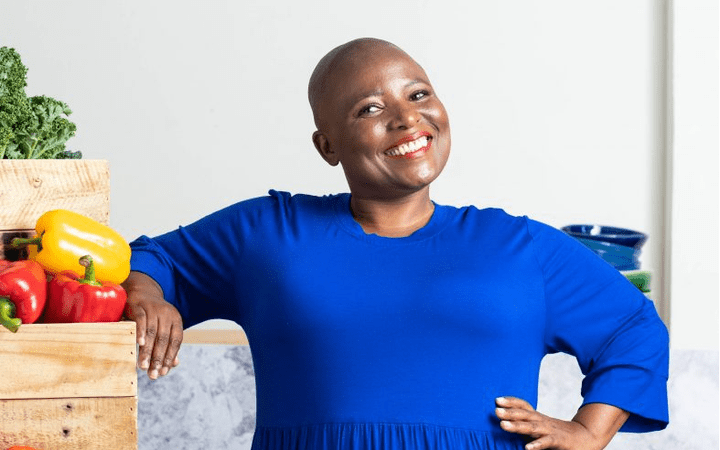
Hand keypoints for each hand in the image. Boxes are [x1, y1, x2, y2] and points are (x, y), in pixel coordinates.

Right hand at [122, 271, 182, 379]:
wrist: (142, 292)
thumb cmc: (154, 315)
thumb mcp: (163, 328)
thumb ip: (169, 345)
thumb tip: (175, 364)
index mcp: (176, 320)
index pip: (176, 341)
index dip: (170, 357)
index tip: (164, 372)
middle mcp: (167, 314)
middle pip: (164, 339)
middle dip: (158, 359)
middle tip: (152, 375)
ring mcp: (154, 309)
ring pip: (152, 332)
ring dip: (147, 351)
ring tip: (142, 366)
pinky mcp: (140, 306)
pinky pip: (141, 320)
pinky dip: (141, 332)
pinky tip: (139, 343)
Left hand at [495, 397, 618, 449]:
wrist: (585, 437)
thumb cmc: (558, 434)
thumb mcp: (541, 426)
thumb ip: (527, 424)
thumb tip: (507, 422)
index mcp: (538, 417)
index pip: (524, 405)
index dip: (512, 401)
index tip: (497, 399)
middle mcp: (542, 421)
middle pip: (525, 414)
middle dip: (510, 412)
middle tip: (495, 410)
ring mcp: (550, 431)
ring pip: (532, 427)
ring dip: (517, 426)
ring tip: (504, 425)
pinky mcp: (558, 441)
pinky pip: (547, 442)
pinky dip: (537, 444)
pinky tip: (527, 447)